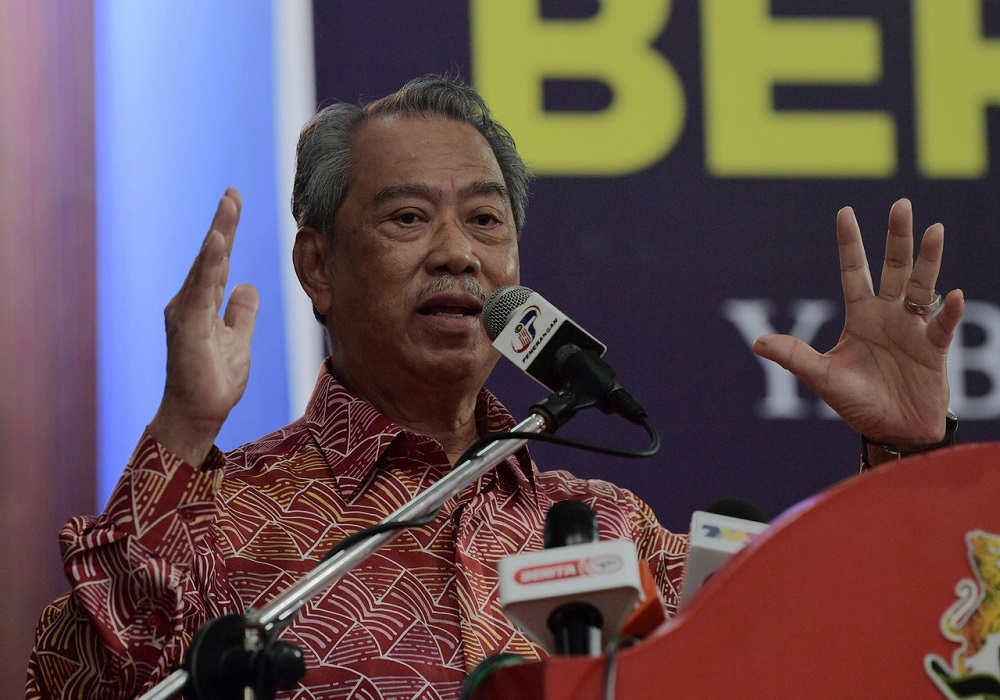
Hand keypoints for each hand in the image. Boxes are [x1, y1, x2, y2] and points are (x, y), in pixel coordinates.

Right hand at [148, 188, 259, 465]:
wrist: (199, 414)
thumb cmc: (214, 381)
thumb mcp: (238, 340)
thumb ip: (241, 313)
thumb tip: (247, 286)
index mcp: (203, 304)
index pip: (218, 262)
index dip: (227, 233)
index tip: (234, 202)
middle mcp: (191, 303)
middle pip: (211, 256)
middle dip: (223, 223)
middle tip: (233, 192)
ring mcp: (187, 312)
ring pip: (205, 266)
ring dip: (218, 235)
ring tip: (229, 205)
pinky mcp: (188, 326)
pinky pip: (201, 289)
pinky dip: (209, 265)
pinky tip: (217, 242)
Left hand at [752, 199, 963, 449]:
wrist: (891, 430)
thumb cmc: (858, 402)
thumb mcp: (822, 378)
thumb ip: (794, 357)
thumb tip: (757, 342)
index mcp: (860, 317)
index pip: (853, 271)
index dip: (850, 243)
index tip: (845, 212)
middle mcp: (888, 315)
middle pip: (893, 268)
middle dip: (896, 238)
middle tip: (901, 205)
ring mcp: (913, 329)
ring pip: (921, 286)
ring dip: (927, 260)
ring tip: (933, 230)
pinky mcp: (934, 349)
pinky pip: (941, 326)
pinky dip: (947, 312)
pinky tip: (951, 296)